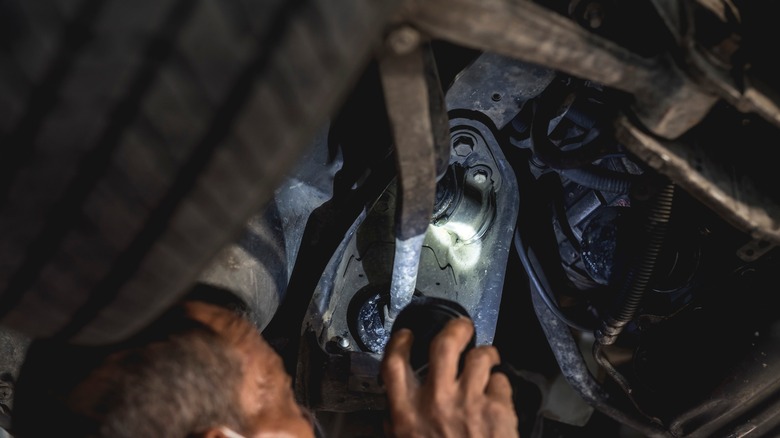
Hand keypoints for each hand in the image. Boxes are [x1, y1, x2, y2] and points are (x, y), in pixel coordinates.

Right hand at [381, 317, 519, 436]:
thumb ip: (399, 423)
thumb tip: (395, 409)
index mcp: (407, 413)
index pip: (394, 363)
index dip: (400, 342)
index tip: (408, 336)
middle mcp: (436, 402)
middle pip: (444, 344)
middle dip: (457, 328)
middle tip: (463, 328)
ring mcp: (469, 403)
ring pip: (481, 356)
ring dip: (486, 355)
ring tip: (488, 361)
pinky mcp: (499, 411)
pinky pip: (502, 382)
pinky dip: (501, 386)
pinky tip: (497, 397)